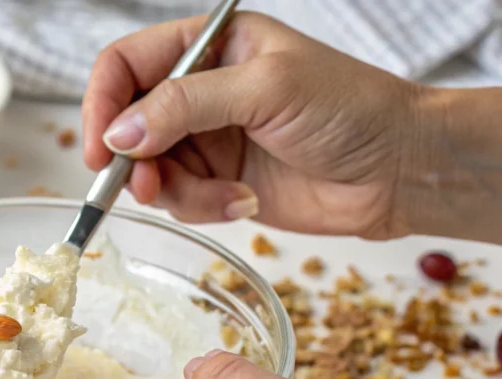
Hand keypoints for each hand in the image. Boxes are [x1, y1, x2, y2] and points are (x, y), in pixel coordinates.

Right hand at [82, 12, 423, 238]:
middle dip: (133, 159)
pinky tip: (245, 201)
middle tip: (148, 185)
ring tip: (220, 196)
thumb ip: (185, 105)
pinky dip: (202, 207)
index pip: (127, 64)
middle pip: (128, 123)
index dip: (103, 103)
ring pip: (150, 170)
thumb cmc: (350, 108)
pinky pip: (181, 201)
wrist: (400, 170)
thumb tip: (118, 133)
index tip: (100, 148)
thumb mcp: (264, 90)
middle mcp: (200, 91)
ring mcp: (209, 140)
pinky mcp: (219, 184)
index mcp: (209, 47)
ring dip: (174, 191)